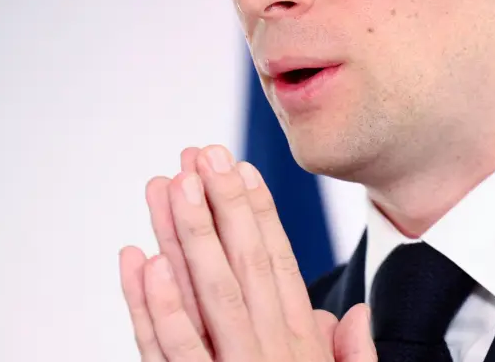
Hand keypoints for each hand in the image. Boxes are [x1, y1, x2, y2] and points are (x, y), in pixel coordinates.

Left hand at [119, 144, 374, 360]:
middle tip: (197, 154)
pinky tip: (138, 262)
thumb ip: (352, 357)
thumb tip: (356, 311)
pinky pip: (172, 350)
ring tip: (164, 187)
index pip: (278, 266)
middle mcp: (269, 353)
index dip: (258, 215)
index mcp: (301, 348)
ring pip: (202, 295)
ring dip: (181, 237)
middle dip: (218, 206)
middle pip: (238, 266)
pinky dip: (152, 305)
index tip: (240, 170)